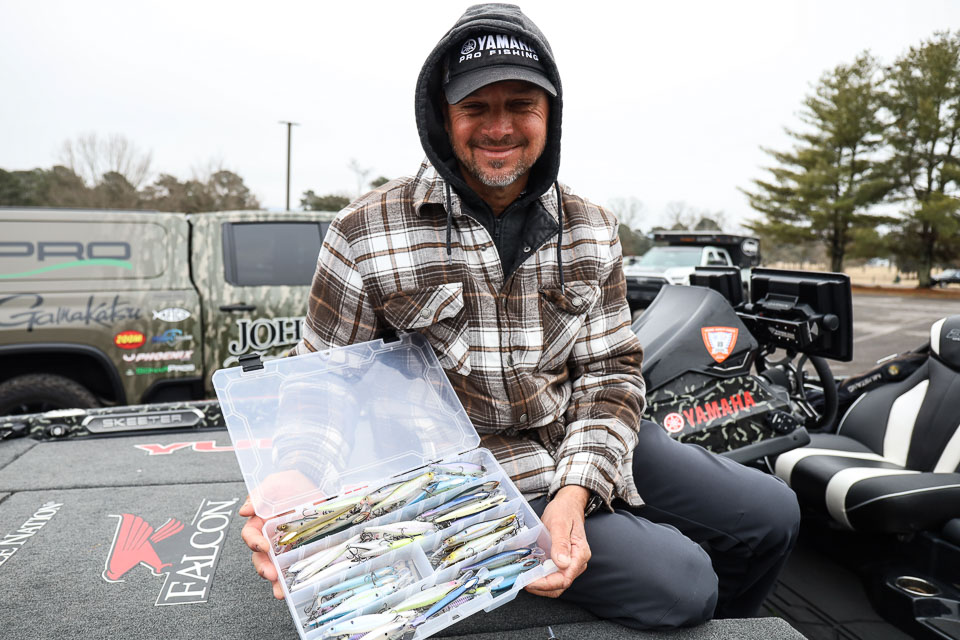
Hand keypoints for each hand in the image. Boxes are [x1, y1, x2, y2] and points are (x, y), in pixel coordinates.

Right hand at [238, 469, 316, 600]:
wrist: (318, 483)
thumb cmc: (293, 482)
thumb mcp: (276, 483)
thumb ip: (259, 495)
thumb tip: (243, 511)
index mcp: (260, 522)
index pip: (250, 535)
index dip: (254, 542)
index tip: (263, 546)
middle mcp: (270, 537)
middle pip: (260, 557)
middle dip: (263, 568)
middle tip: (271, 574)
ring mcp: (286, 546)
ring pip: (276, 566)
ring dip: (276, 581)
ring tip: (280, 591)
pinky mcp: (301, 550)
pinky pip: (295, 566)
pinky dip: (294, 578)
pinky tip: (296, 588)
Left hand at [525, 485, 591, 597]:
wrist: (567, 504)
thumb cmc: (565, 511)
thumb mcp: (559, 523)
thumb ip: (561, 543)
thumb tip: (562, 563)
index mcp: (580, 554)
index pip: (564, 579)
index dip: (546, 584)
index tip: (529, 581)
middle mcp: (577, 562)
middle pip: (560, 585)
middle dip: (541, 586)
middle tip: (523, 580)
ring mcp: (570, 563)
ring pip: (555, 583)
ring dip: (539, 583)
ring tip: (523, 576)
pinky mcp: (562, 561)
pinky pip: (551, 574)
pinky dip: (540, 576)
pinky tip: (528, 570)